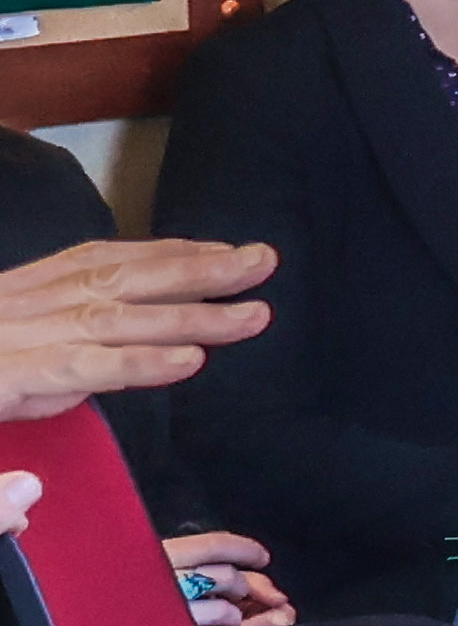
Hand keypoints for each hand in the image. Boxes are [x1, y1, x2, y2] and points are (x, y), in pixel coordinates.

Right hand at [0, 238, 275, 415]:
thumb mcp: (14, 337)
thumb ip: (79, 336)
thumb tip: (154, 341)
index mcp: (33, 287)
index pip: (110, 258)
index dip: (173, 252)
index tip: (232, 250)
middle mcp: (33, 302)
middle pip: (126, 278)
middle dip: (200, 269)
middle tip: (265, 261)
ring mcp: (24, 337)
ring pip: (118, 318)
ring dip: (190, 315)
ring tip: (252, 316)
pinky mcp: (13, 376)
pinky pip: (84, 367)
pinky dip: (139, 361)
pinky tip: (189, 360)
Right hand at [157, 534, 288, 625]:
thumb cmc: (120, 593)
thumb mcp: (157, 565)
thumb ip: (202, 561)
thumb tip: (259, 567)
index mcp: (156, 557)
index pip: (214, 545)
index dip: (245, 550)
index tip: (262, 558)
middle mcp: (162, 584)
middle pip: (227, 577)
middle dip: (251, 588)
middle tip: (260, 597)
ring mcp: (167, 617)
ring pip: (225, 610)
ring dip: (235, 615)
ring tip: (227, 618)